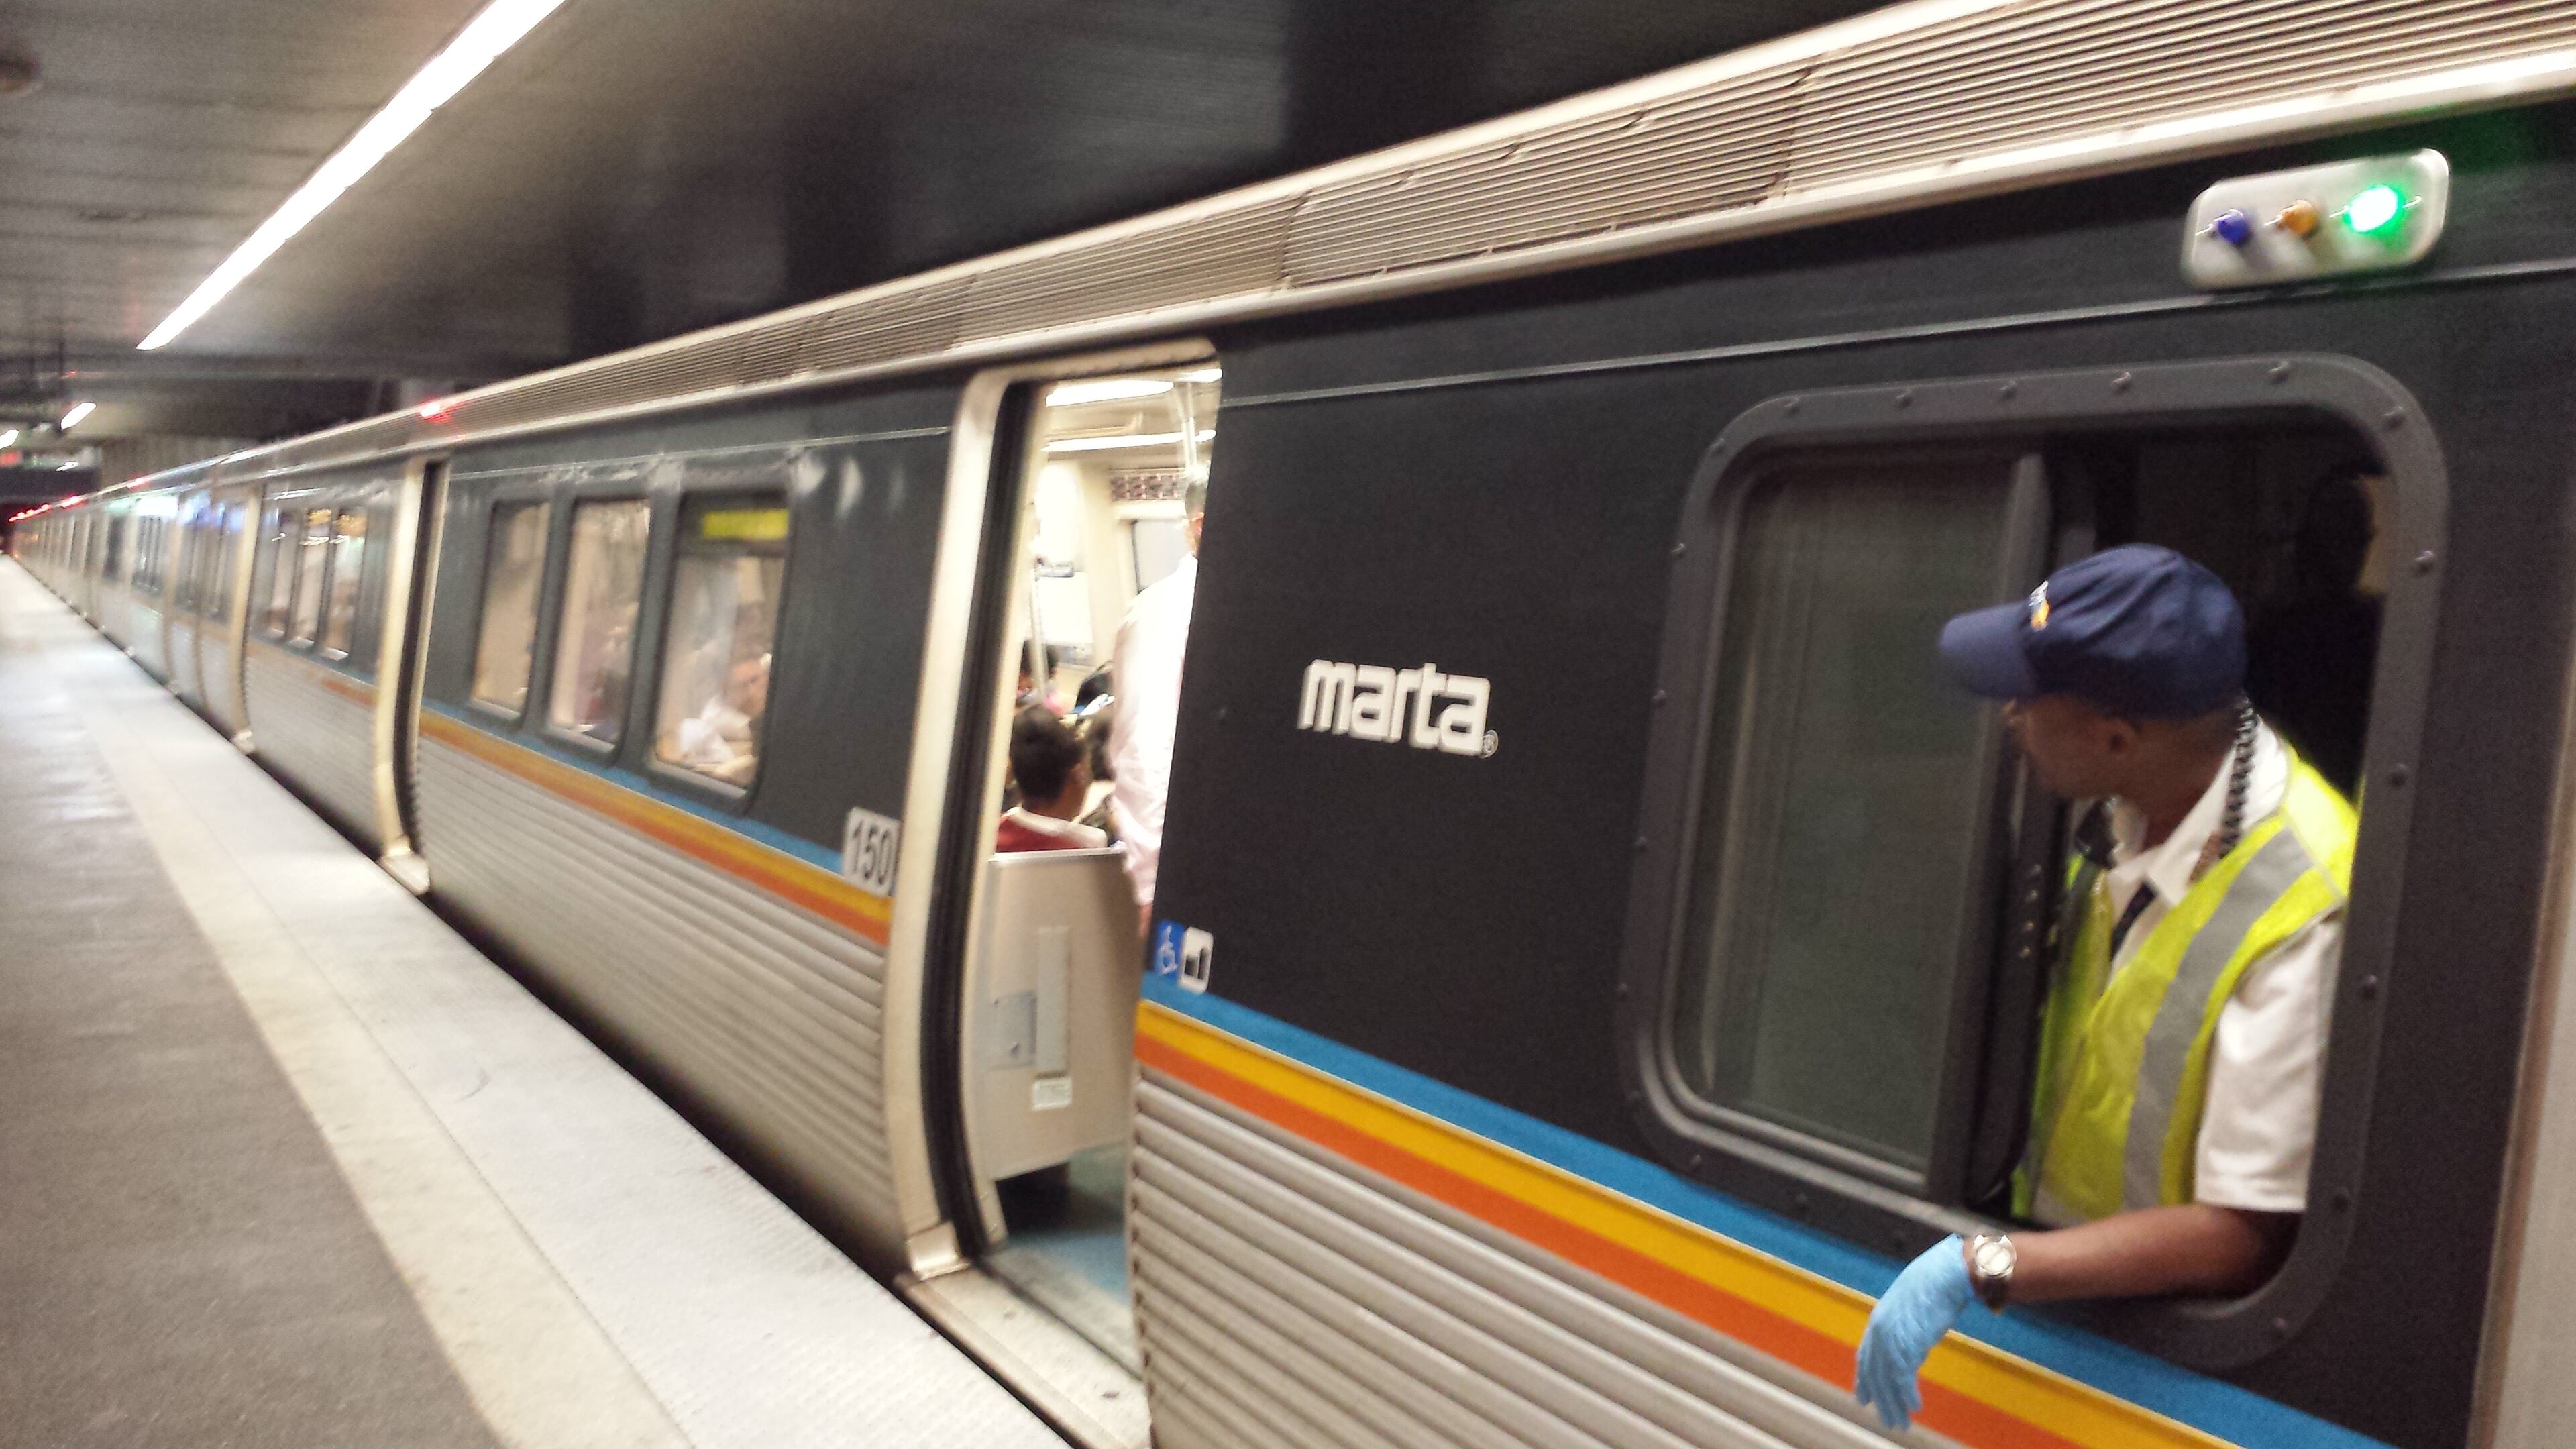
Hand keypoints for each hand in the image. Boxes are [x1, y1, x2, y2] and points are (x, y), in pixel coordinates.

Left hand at [1854, 1236, 1972, 1431]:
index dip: (1864, 1380)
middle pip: (1875, 1374)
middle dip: (1881, 1400)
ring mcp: (1891, 1337)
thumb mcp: (1911, 1309)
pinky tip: (1915, 1407)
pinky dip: (1907, 1394)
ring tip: (1901, 1423)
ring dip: (1894, 1404)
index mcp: (1878, 1321)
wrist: (1943, 1275)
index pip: (1865, 1357)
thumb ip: (1905, 1329)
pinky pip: (1903, 1377)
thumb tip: (1912, 1348)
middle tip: (1890, 1421)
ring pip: (1887, 1380)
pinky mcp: (1906, 1342)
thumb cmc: (1932, 1288)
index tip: (1864, 1399)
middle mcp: (1879, 1331)